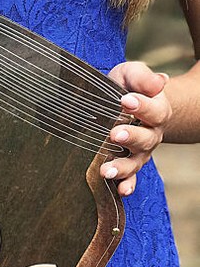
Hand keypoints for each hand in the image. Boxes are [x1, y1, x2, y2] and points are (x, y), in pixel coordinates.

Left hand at [103, 61, 171, 196]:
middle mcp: (151, 133)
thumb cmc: (126, 88)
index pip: (155, 109)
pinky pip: (131, 178)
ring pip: (136, 161)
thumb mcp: (130, 75)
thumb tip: (159, 81)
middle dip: (131, 136)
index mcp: (156, 110)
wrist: (125, 105)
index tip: (125, 100)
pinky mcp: (129, 164)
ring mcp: (141, 151)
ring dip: (123, 167)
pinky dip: (127, 185)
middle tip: (115, 133)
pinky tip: (120, 191)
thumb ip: (141, 77)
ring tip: (107, 170)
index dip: (142, 106)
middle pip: (147, 138)